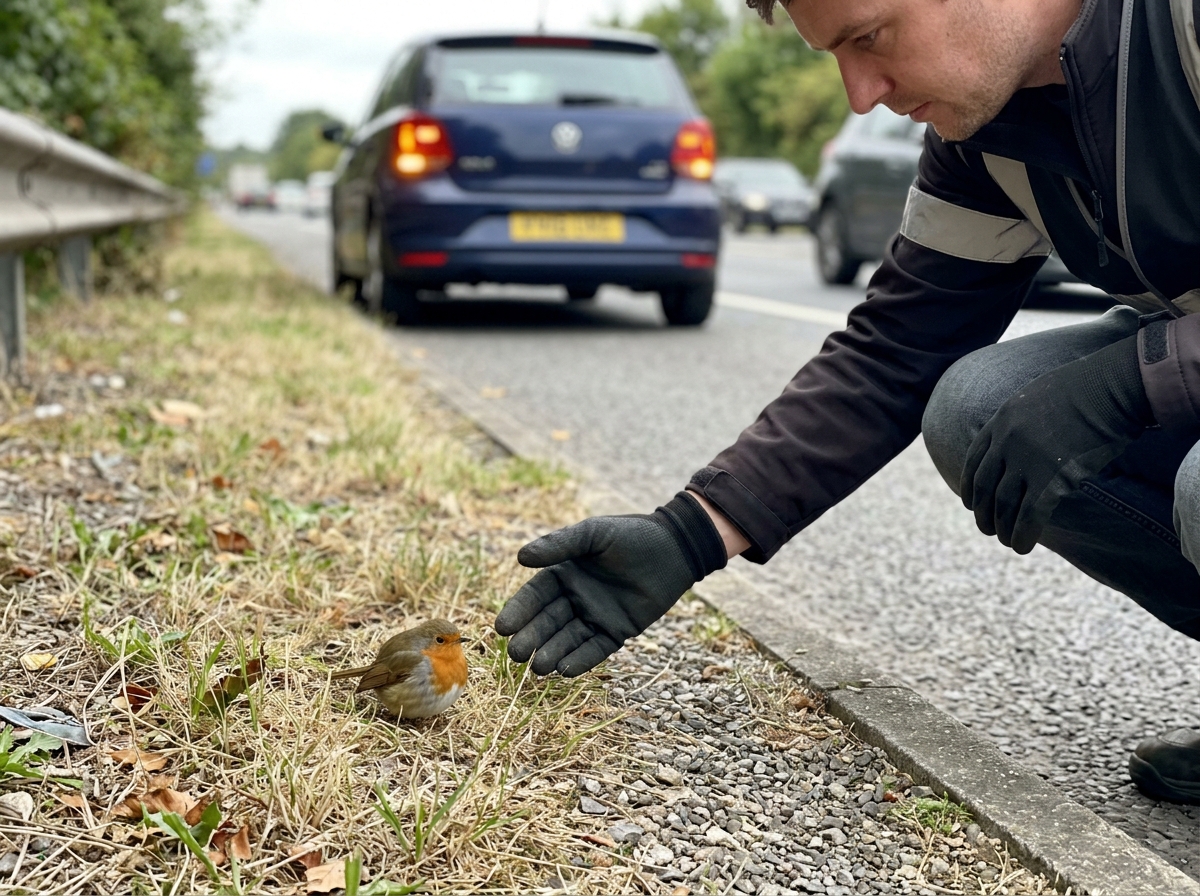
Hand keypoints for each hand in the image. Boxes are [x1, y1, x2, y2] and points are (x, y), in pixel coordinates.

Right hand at [495, 492, 726, 676]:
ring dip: (552, 653)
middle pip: (547, 622)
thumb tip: (520, 557)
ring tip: (538, 668)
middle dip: (531, 638)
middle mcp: (575, 597)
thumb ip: (559, 545)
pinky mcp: (617, 631)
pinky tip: (565, 670)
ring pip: (568, 639)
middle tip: (517, 655)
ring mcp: (595, 616)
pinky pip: (595, 649)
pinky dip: (580, 659)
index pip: (534, 596)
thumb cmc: (632, 535)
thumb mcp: (593, 534)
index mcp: (564, 573)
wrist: (675, 548)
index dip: (518, 611)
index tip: (502, 628)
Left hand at [960, 334, 1152, 553]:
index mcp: (1000, 421)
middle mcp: (1006, 442)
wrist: (1110, 388)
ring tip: (1005, 541)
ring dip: (1002, 528)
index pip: (974, 462)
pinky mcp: (1052, 478)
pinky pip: (1030, 514)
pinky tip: (1022, 547)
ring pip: (1004, 505)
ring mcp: (1027, 460)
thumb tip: (1019, 445)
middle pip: (985, 487)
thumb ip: (1020, 422)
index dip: (969, 487)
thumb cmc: (1083, 390)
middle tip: (986, 529)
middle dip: (982, 513)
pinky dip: (1023, 534)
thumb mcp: (1035, 398)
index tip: (969, 503)